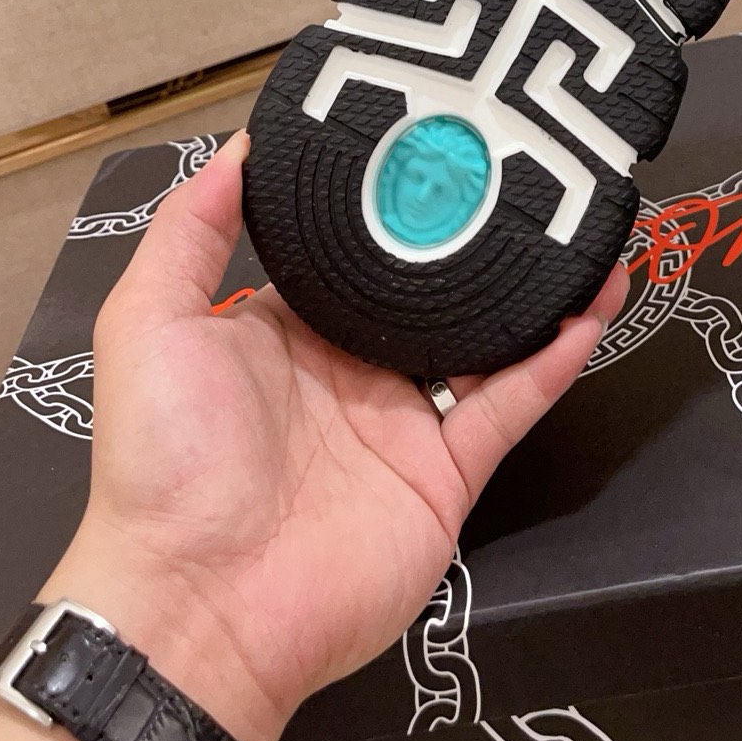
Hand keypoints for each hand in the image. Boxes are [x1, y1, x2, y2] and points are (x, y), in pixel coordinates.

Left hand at [43, 129, 626, 740]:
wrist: (200, 606)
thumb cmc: (162, 462)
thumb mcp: (148, 322)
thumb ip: (192, 229)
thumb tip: (240, 144)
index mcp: (287, 331)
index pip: (354, 251)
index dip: (395, 199)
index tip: (439, 134)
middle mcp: (353, 370)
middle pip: (434, 290)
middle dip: (480, 236)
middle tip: (534, 163)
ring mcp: (406, 422)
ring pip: (491, 339)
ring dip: (540, 287)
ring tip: (586, 222)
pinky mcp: (448, 474)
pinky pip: (514, 403)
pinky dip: (558, 355)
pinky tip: (593, 302)